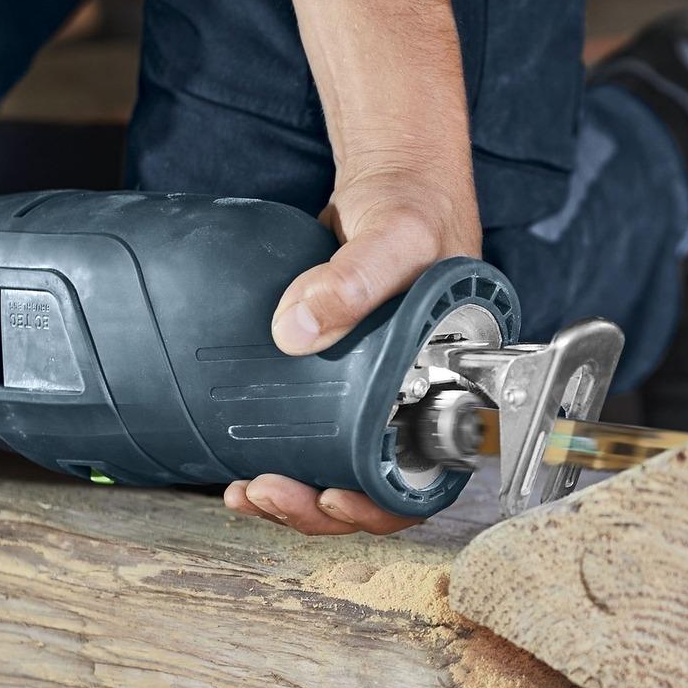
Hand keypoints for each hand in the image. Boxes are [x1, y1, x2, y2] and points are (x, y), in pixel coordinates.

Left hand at [226, 162, 479, 536]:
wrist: (388, 180)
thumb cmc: (417, 206)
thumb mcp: (398, 236)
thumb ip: (356, 278)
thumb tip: (295, 329)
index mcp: (447, 387)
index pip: (422, 474)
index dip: (377, 502)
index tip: (330, 494)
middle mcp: (411, 400)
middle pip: (370, 485)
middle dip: (316, 506)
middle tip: (268, 491)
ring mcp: (370, 395)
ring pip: (336, 470)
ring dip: (293, 493)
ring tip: (246, 491)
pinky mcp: (333, 381)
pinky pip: (310, 436)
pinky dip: (277, 456)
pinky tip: (240, 463)